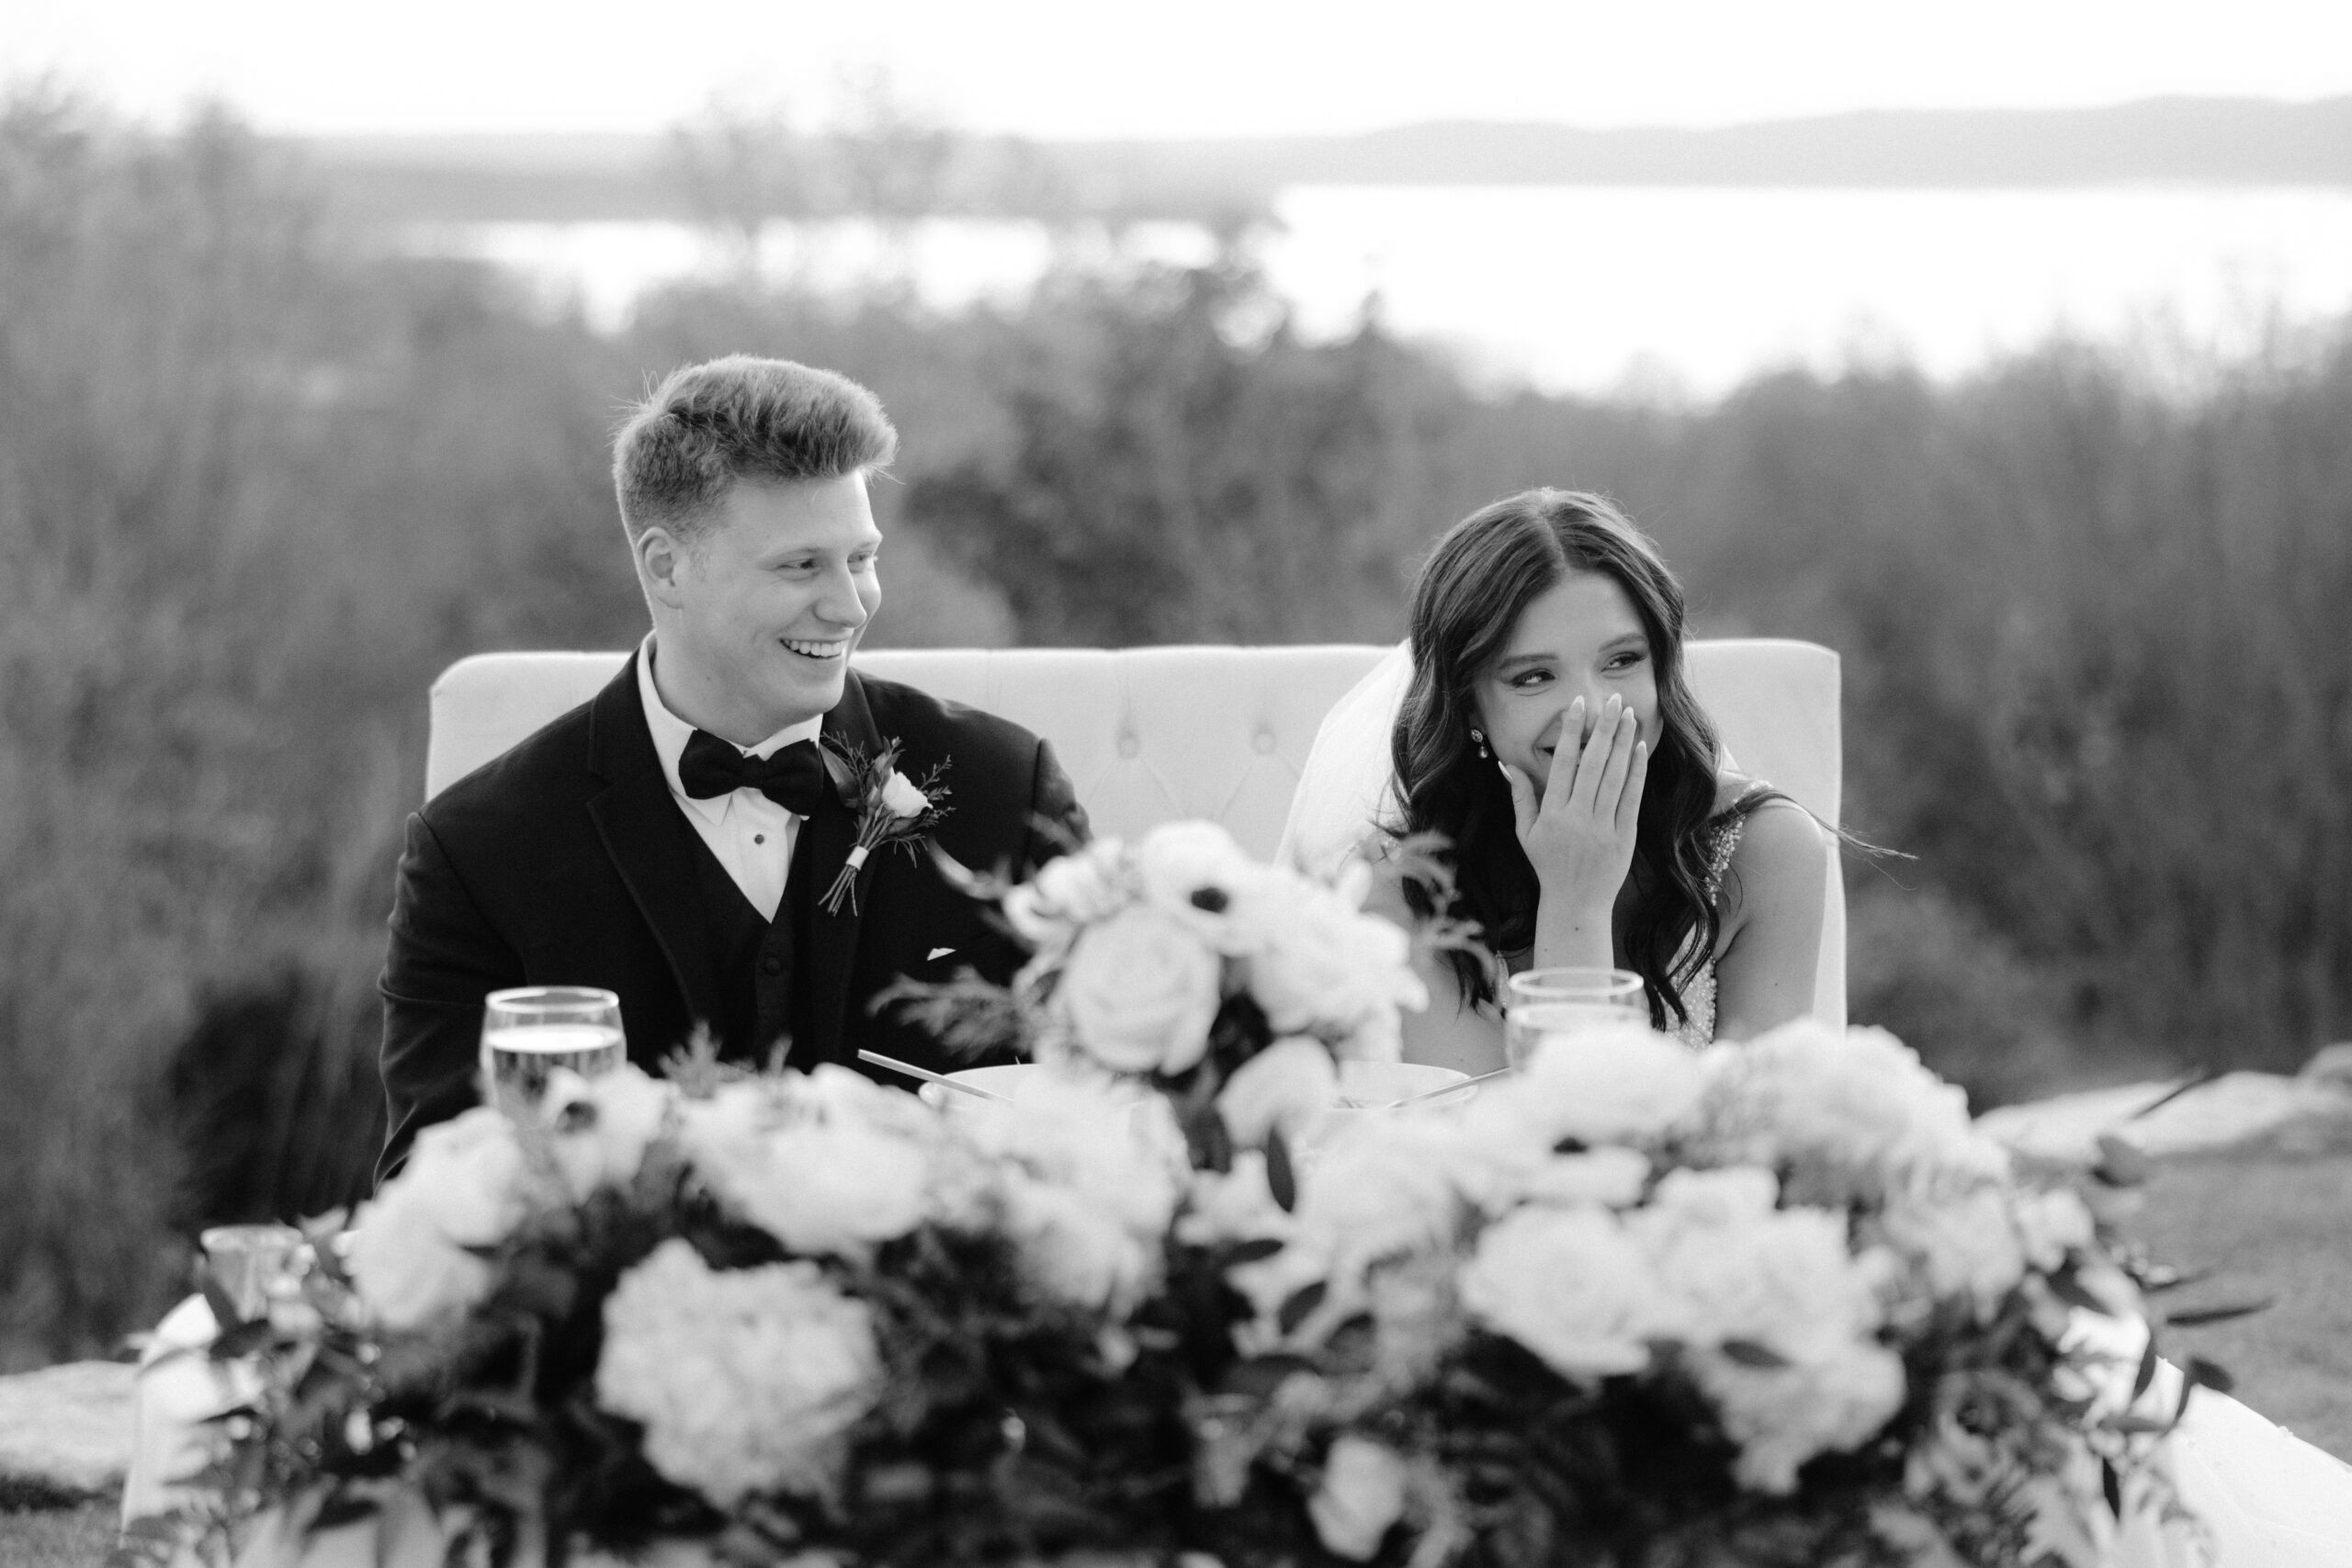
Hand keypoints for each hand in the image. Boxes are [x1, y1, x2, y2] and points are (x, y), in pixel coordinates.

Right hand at [1501, 695, 1648, 919]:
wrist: (1575, 904)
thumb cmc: (1548, 866)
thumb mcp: (1525, 834)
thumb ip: (1520, 797)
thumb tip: (1508, 765)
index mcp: (1551, 814)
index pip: (1562, 763)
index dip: (1571, 731)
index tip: (1578, 705)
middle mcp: (1577, 818)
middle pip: (1592, 764)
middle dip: (1603, 729)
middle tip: (1612, 700)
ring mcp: (1602, 828)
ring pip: (1614, 777)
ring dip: (1622, 744)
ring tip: (1629, 715)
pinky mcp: (1624, 837)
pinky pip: (1631, 799)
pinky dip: (1636, 773)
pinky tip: (1639, 749)